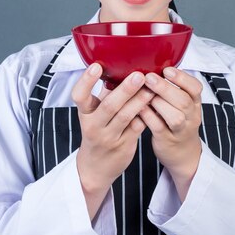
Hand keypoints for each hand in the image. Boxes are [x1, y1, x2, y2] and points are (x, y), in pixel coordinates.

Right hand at [72, 64, 154, 217]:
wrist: (95, 168)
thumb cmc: (97, 132)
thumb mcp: (94, 114)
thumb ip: (105, 95)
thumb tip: (119, 68)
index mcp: (85, 113)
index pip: (79, 96)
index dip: (86, 80)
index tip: (96, 66)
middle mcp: (94, 125)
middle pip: (109, 106)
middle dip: (125, 90)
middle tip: (139, 75)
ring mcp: (109, 137)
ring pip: (126, 117)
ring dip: (140, 101)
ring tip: (151, 88)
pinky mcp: (124, 145)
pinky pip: (137, 127)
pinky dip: (146, 114)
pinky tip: (155, 104)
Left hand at [139, 67, 202, 200]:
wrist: (183, 153)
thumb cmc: (177, 122)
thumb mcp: (182, 105)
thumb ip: (172, 88)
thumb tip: (153, 64)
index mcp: (195, 103)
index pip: (195, 88)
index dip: (182, 78)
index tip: (167, 70)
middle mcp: (191, 116)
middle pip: (184, 101)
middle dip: (166, 88)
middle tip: (149, 78)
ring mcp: (180, 130)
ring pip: (174, 116)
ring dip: (158, 103)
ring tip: (144, 93)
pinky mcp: (167, 140)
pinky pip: (158, 127)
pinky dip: (148, 117)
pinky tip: (138, 108)